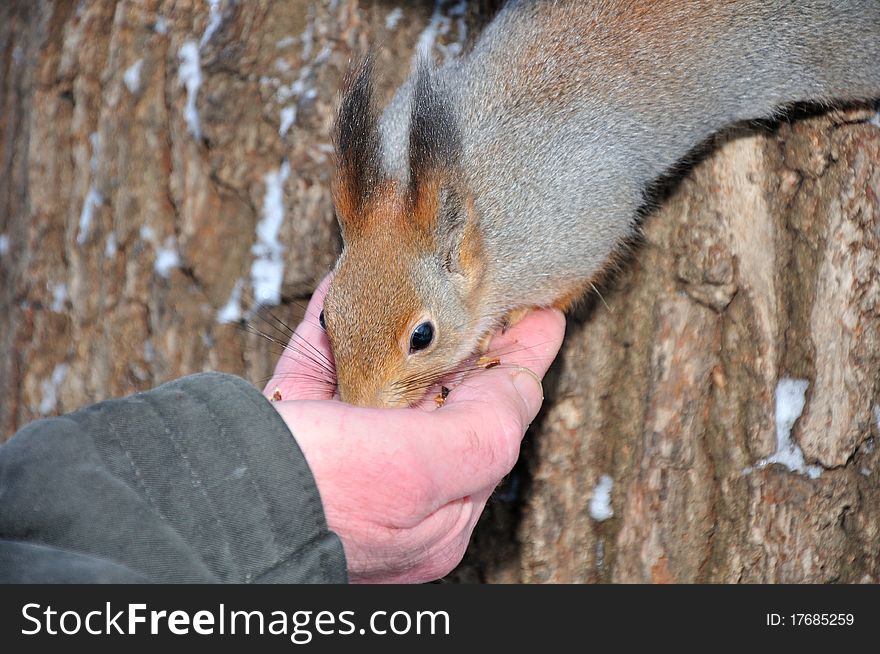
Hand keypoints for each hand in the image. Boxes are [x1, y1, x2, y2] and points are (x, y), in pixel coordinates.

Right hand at [265, 275, 564, 582]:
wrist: (199, 505)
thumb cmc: (318, 497)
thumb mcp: (422, 471)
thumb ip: (483, 429)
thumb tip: (523, 384)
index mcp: (433, 507)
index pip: (493, 421)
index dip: (520, 362)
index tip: (543, 315)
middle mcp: (389, 477)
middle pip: (441, 392)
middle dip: (466, 338)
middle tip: (491, 286)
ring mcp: (339, 446)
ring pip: (379, 369)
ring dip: (402, 322)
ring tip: (427, 274)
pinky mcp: (292, 417)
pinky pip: (323, 357)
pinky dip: (338, 320)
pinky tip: (350, 284)